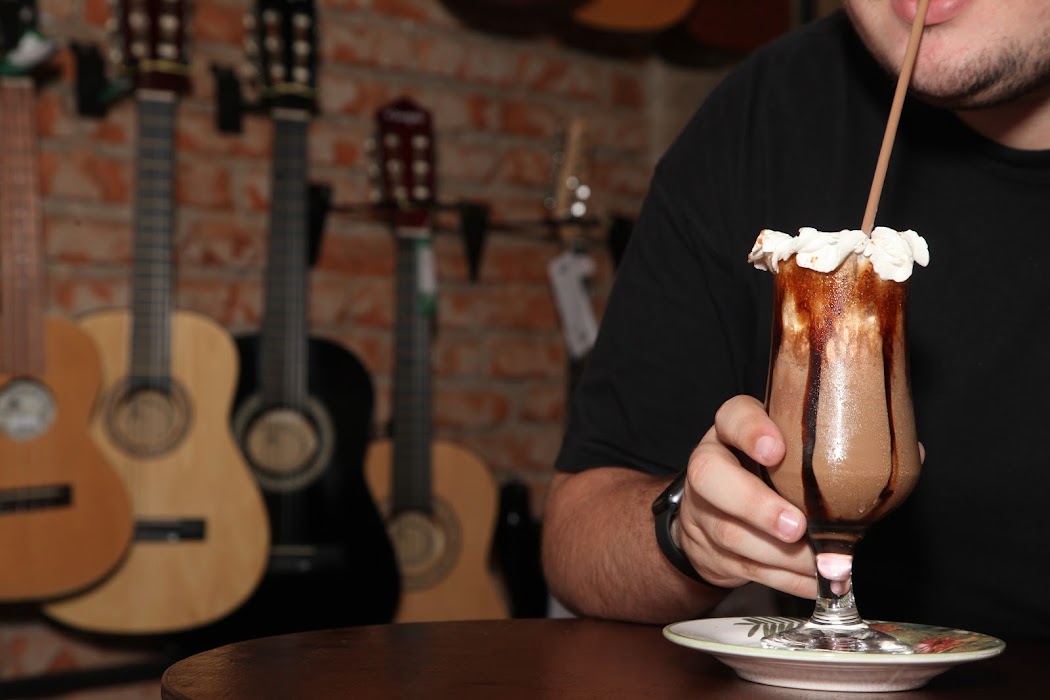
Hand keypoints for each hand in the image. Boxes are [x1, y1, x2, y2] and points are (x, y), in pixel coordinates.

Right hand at [676, 395, 819, 598]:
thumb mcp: (792, 447)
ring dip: (779, 554)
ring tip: (818, 563)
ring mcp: (704, 509)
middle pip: (710, 476)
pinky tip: (813, 582)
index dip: (750, 433)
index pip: (732, 418)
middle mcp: (712, 465)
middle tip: (796, 527)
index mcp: (732, 432)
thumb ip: (832, 447)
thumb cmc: (773, 473)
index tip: (776, 451)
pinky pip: (744, 567)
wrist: (719, 513)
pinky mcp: (711, 549)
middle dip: (756, 505)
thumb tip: (907, 453)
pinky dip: (785, 580)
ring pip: (728, 531)